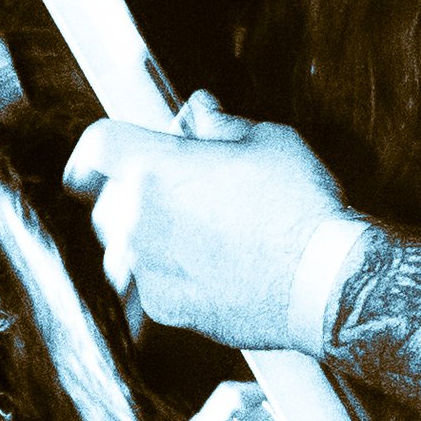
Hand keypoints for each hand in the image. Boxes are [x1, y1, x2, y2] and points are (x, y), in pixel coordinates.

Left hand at [65, 92, 347, 346]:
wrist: (324, 283)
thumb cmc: (301, 208)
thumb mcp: (267, 141)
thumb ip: (220, 125)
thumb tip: (200, 113)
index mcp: (155, 166)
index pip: (95, 146)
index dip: (99, 148)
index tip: (102, 158)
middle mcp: (137, 218)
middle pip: (107, 198)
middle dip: (133, 193)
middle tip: (180, 192)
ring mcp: (145, 267)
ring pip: (122, 246)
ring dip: (144, 237)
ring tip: (194, 235)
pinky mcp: (162, 306)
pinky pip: (147, 284)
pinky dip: (168, 275)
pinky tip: (209, 268)